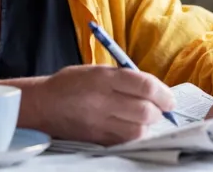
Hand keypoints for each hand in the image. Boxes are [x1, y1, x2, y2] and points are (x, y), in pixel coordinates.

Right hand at [30, 65, 175, 145]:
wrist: (42, 105)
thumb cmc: (72, 83)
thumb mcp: (98, 70)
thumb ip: (126, 79)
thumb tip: (156, 91)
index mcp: (104, 78)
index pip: (145, 87)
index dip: (164, 94)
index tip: (169, 98)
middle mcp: (102, 101)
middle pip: (145, 111)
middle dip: (159, 111)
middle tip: (159, 108)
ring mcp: (99, 124)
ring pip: (138, 130)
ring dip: (147, 125)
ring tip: (142, 118)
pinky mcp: (96, 140)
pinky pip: (125, 141)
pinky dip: (133, 135)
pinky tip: (129, 127)